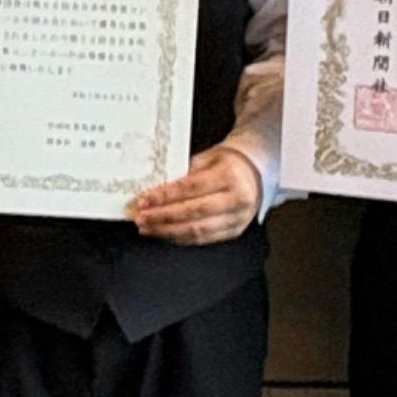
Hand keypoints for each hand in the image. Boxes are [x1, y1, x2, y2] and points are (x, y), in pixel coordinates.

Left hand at [129, 141, 263, 245]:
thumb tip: (156, 188)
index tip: (144, 200)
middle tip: (141, 218)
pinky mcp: (234, 231)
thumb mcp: (208, 157)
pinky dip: (181, 238)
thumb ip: (184, 172)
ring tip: (147, 228)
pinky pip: (204, 239)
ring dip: (168, 232)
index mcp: (230, 176)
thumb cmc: (228, 162)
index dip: (165, 196)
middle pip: (193, 212)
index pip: (191, 188)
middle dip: (162, 217)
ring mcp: (237, 219)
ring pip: (198, 231)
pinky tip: (164, 234)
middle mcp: (237, 199)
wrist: (255, 172)